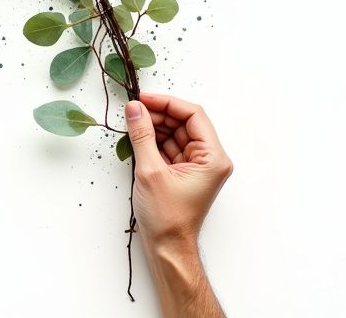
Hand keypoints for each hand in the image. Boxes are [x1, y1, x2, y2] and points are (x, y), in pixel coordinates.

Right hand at [124, 93, 231, 316]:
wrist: (167, 248)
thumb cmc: (166, 217)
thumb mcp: (150, 171)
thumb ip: (142, 135)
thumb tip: (134, 108)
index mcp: (213, 158)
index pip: (193, 116)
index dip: (167, 103)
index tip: (143, 98)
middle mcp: (210, 159)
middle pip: (184, 123)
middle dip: (159, 114)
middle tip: (133, 110)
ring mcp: (197, 166)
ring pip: (175, 134)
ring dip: (154, 127)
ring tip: (132, 124)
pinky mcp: (183, 173)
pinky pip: (169, 147)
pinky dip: (153, 141)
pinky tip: (137, 137)